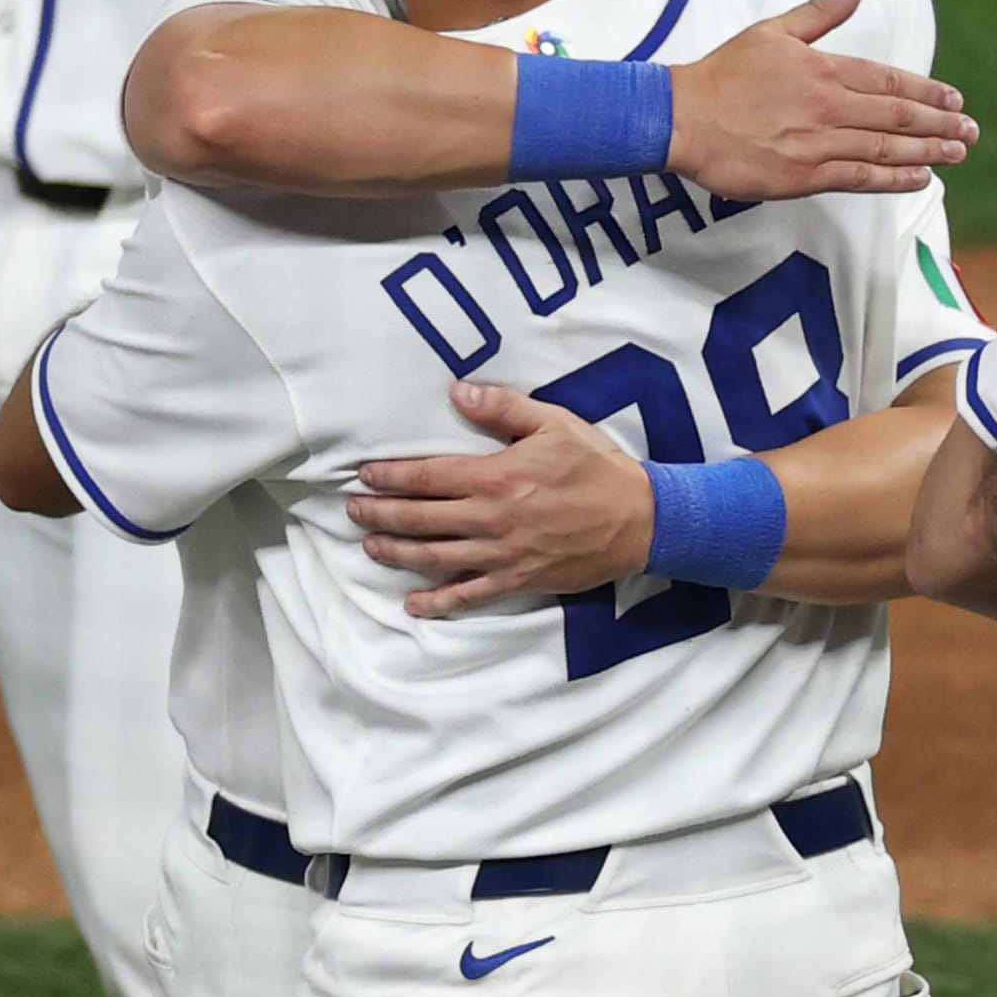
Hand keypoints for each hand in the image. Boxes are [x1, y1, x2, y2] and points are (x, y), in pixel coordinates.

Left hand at [352, 381, 656, 617]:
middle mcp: (490, 518)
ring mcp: (501, 554)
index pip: (427, 476)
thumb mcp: (556, 424)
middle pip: (419, 519)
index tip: (365, 475)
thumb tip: (459, 393)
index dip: (390, 476)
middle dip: (380, 514)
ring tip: (371, 545)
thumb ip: (504, 408)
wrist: (641, 519)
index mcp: (496, 476)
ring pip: (434, 557)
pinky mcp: (518, 580)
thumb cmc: (598, 468)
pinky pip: (469, 595)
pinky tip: (413, 604)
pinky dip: (438, 602)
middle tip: (354, 510)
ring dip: (396, 552)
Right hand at [667, 0, 977, 197]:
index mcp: (823, 69)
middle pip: (898, 115)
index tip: (955, 98)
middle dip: (940, 122)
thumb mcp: (772, 31)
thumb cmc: (723, 73)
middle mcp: (828, 105)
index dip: (928, 91)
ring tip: (957, 151)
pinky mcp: (803, 176)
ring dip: (928, 150)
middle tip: (970, 130)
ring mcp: (818, 143)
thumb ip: (819, 12)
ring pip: (886, 148)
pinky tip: (921, 177)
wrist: (679, 117)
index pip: (890, 80)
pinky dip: (894, 178)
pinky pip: (860, 178)